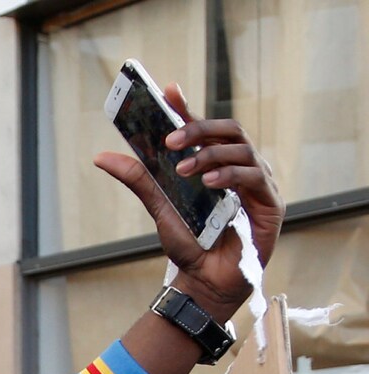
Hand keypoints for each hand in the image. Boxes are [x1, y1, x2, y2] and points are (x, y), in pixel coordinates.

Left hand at [98, 90, 280, 319]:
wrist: (203, 282)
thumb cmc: (188, 243)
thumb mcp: (159, 207)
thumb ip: (138, 179)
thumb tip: (102, 156)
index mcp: (216, 163)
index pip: (205, 128)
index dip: (189, 108)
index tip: (168, 90)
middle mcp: (239, 167)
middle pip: (228, 130)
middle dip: (199, 129)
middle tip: (170, 139)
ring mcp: (258, 182)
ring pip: (242, 149)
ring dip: (210, 154)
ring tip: (184, 170)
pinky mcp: (271, 202)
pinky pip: (254, 176)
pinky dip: (231, 175)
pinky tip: (210, 182)